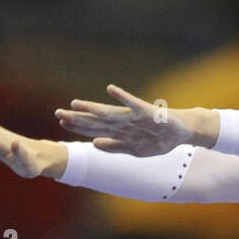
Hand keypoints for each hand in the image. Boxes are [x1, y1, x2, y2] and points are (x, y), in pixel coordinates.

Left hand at [54, 83, 197, 155]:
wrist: (181, 131)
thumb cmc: (159, 139)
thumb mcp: (135, 150)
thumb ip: (114, 147)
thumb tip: (94, 144)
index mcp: (120, 132)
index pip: (94, 128)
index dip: (77, 126)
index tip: (60, 123)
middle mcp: (124, 122)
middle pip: (96, 120)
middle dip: (78, 118)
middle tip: (57, 113)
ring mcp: (134, 116)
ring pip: (109, 113)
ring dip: (92, 109)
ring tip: (75, 104)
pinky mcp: (147, 111)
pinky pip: (133, 104)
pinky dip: (122, 97)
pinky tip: (111, 89)